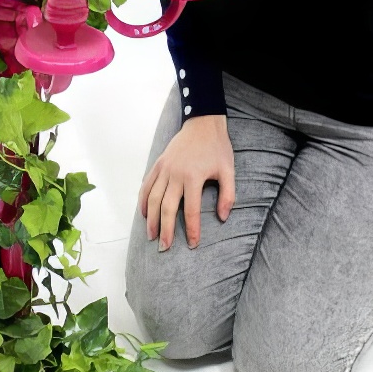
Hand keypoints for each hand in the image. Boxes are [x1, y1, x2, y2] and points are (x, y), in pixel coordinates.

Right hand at [138, 114, 235, 250]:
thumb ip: (228, 195)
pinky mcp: (158, 164)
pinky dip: (144, 200)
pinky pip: (147, 185)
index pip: (191, 210)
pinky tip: (144, 214)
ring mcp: (164, 169)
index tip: (192, 244)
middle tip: (164, 247)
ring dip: (151, 219)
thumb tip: (223, 217)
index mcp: (193, 176)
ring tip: (151, 236)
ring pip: (153, 198)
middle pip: (167, 207)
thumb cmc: (217, 148)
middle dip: (165, 229)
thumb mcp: (228, 170)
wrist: (202, 123)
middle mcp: (175, 174)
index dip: (192, 229)